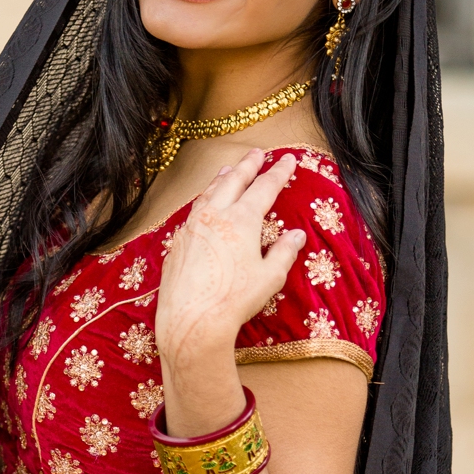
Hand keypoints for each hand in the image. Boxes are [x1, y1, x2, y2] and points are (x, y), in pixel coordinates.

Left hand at [156, 148, 305, 366]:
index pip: (264, 188)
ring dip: (221, 179)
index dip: (278, 173)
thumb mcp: (269, 277)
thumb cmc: (234, 300)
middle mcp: (214, 217)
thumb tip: (296, 235)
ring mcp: (191, 228)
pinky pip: (193, 213)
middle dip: (247, 165)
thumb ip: (283, 252)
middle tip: (256, 153)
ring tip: (228, 169)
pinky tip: (205, 204)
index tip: (287, 160)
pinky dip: (203, 201)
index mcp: (241, 220)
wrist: (191, 320)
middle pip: (233, 182)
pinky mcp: (177, 244)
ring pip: (208, 194)